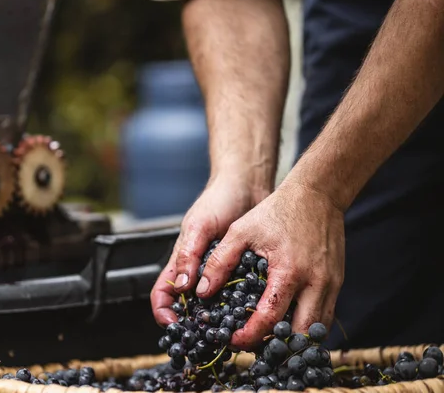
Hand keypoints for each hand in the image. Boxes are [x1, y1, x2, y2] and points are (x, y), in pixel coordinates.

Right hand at [150, 175, 270, 326]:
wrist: (247, 186)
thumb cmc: (217, 202)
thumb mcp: (199, 227)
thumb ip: (189, 256)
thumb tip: (182, 289)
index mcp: (180, 262)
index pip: (162, 295)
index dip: (163, 314)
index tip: (175, 327)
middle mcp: (198, 272)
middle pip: (188, 307)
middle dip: (194, 324)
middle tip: (208, 337)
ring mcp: (220, 274)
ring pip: (215, 305)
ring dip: (220, 319)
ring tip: (233, 330)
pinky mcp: (241, 272)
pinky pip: (239, 295)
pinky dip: (242, 306)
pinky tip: (254, 313)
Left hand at [196, 180, 344, 349]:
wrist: (317, 194)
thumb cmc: (276, 211)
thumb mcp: (241, 231)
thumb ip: (220, 262)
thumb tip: (202, 291)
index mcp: (288, 272)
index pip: (270, 318)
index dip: (251, 336)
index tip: (234, 341)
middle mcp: (315, 283)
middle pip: (301, 334)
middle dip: (278, 347)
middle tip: (255, 346)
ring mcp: (331, 284)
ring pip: (318, 329)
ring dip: (296, 339)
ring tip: (272, 339)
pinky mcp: (338, 281)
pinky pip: (326, 315)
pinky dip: (309, 325)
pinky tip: (290, 322)